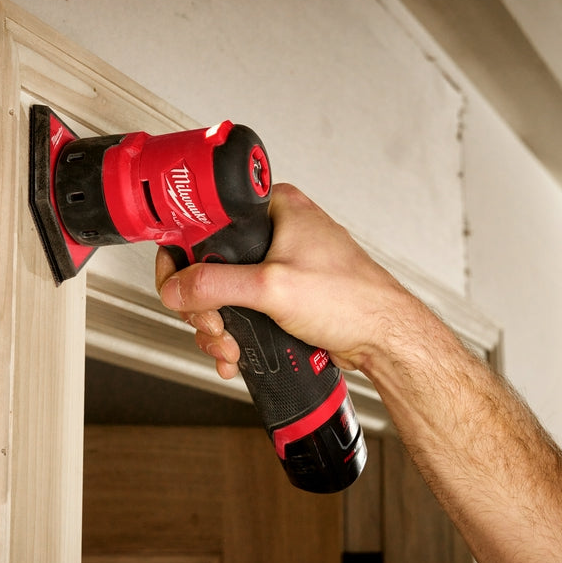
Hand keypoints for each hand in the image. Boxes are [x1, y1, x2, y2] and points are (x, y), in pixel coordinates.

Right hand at [154, 182, 404, 379]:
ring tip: (230, 345)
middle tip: (213, 324)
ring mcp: (279, 266)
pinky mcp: (283, 296)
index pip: (207, 222)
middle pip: (210, 266)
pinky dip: (235, 335)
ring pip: (224, 294)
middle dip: (205, 306)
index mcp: (275, 209)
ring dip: (218, 327)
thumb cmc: (352, 300)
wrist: (384, 338)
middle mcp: (277, 231)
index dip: (185, 257)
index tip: (180, 285)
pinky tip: (237, 353)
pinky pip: (244, 312)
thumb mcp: (273, 287)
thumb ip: (215, 285)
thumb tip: (177, 286)